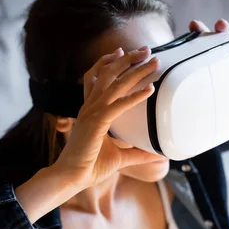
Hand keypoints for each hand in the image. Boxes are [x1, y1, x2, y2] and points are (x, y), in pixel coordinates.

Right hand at [52, 46, 162, 190]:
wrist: (71, 178)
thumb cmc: (89, 168)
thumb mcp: (119, 157)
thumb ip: (137, 154)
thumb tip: (157, 155)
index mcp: (89, 111)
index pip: (94, 79)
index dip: (106, 63)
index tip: (121, 52)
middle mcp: (89, 107)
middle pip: (106, 74)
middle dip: (126, 59)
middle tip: (145, 50)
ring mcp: (91, 113)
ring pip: (114, 84)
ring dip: (135, 70)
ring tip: (153, 61)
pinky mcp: (96, 123)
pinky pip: (118, 105)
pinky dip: (135, 96)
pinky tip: (150, 90)